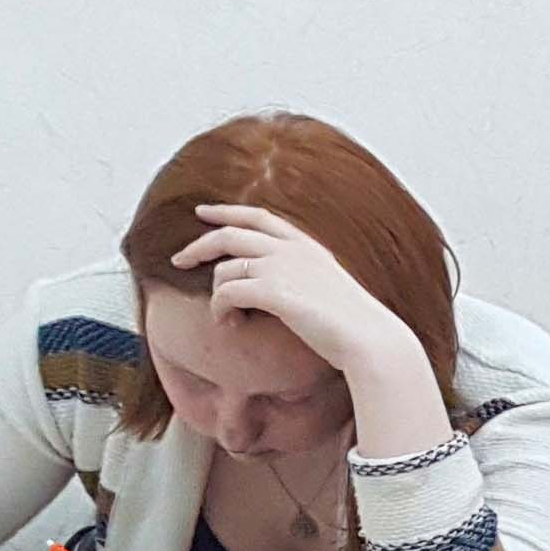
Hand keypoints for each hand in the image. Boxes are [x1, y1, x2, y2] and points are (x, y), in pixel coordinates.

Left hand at [172, 204, 424, 391]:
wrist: (370, 339)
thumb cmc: (353, 324)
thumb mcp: (328, 287)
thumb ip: (302, 276)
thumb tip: (275, 286)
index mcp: (306, 246)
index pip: (258, 216)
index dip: (226, 211)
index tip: (202, 213)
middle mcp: (291, 250)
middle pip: (229, 234)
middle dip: (198, 246)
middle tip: (179, 260)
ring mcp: (282, 267)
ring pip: (225, 269)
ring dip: (216, 294)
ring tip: (224, 316)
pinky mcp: (273, 291)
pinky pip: (226, 293)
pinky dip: (219, 309)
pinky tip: (228, 323)